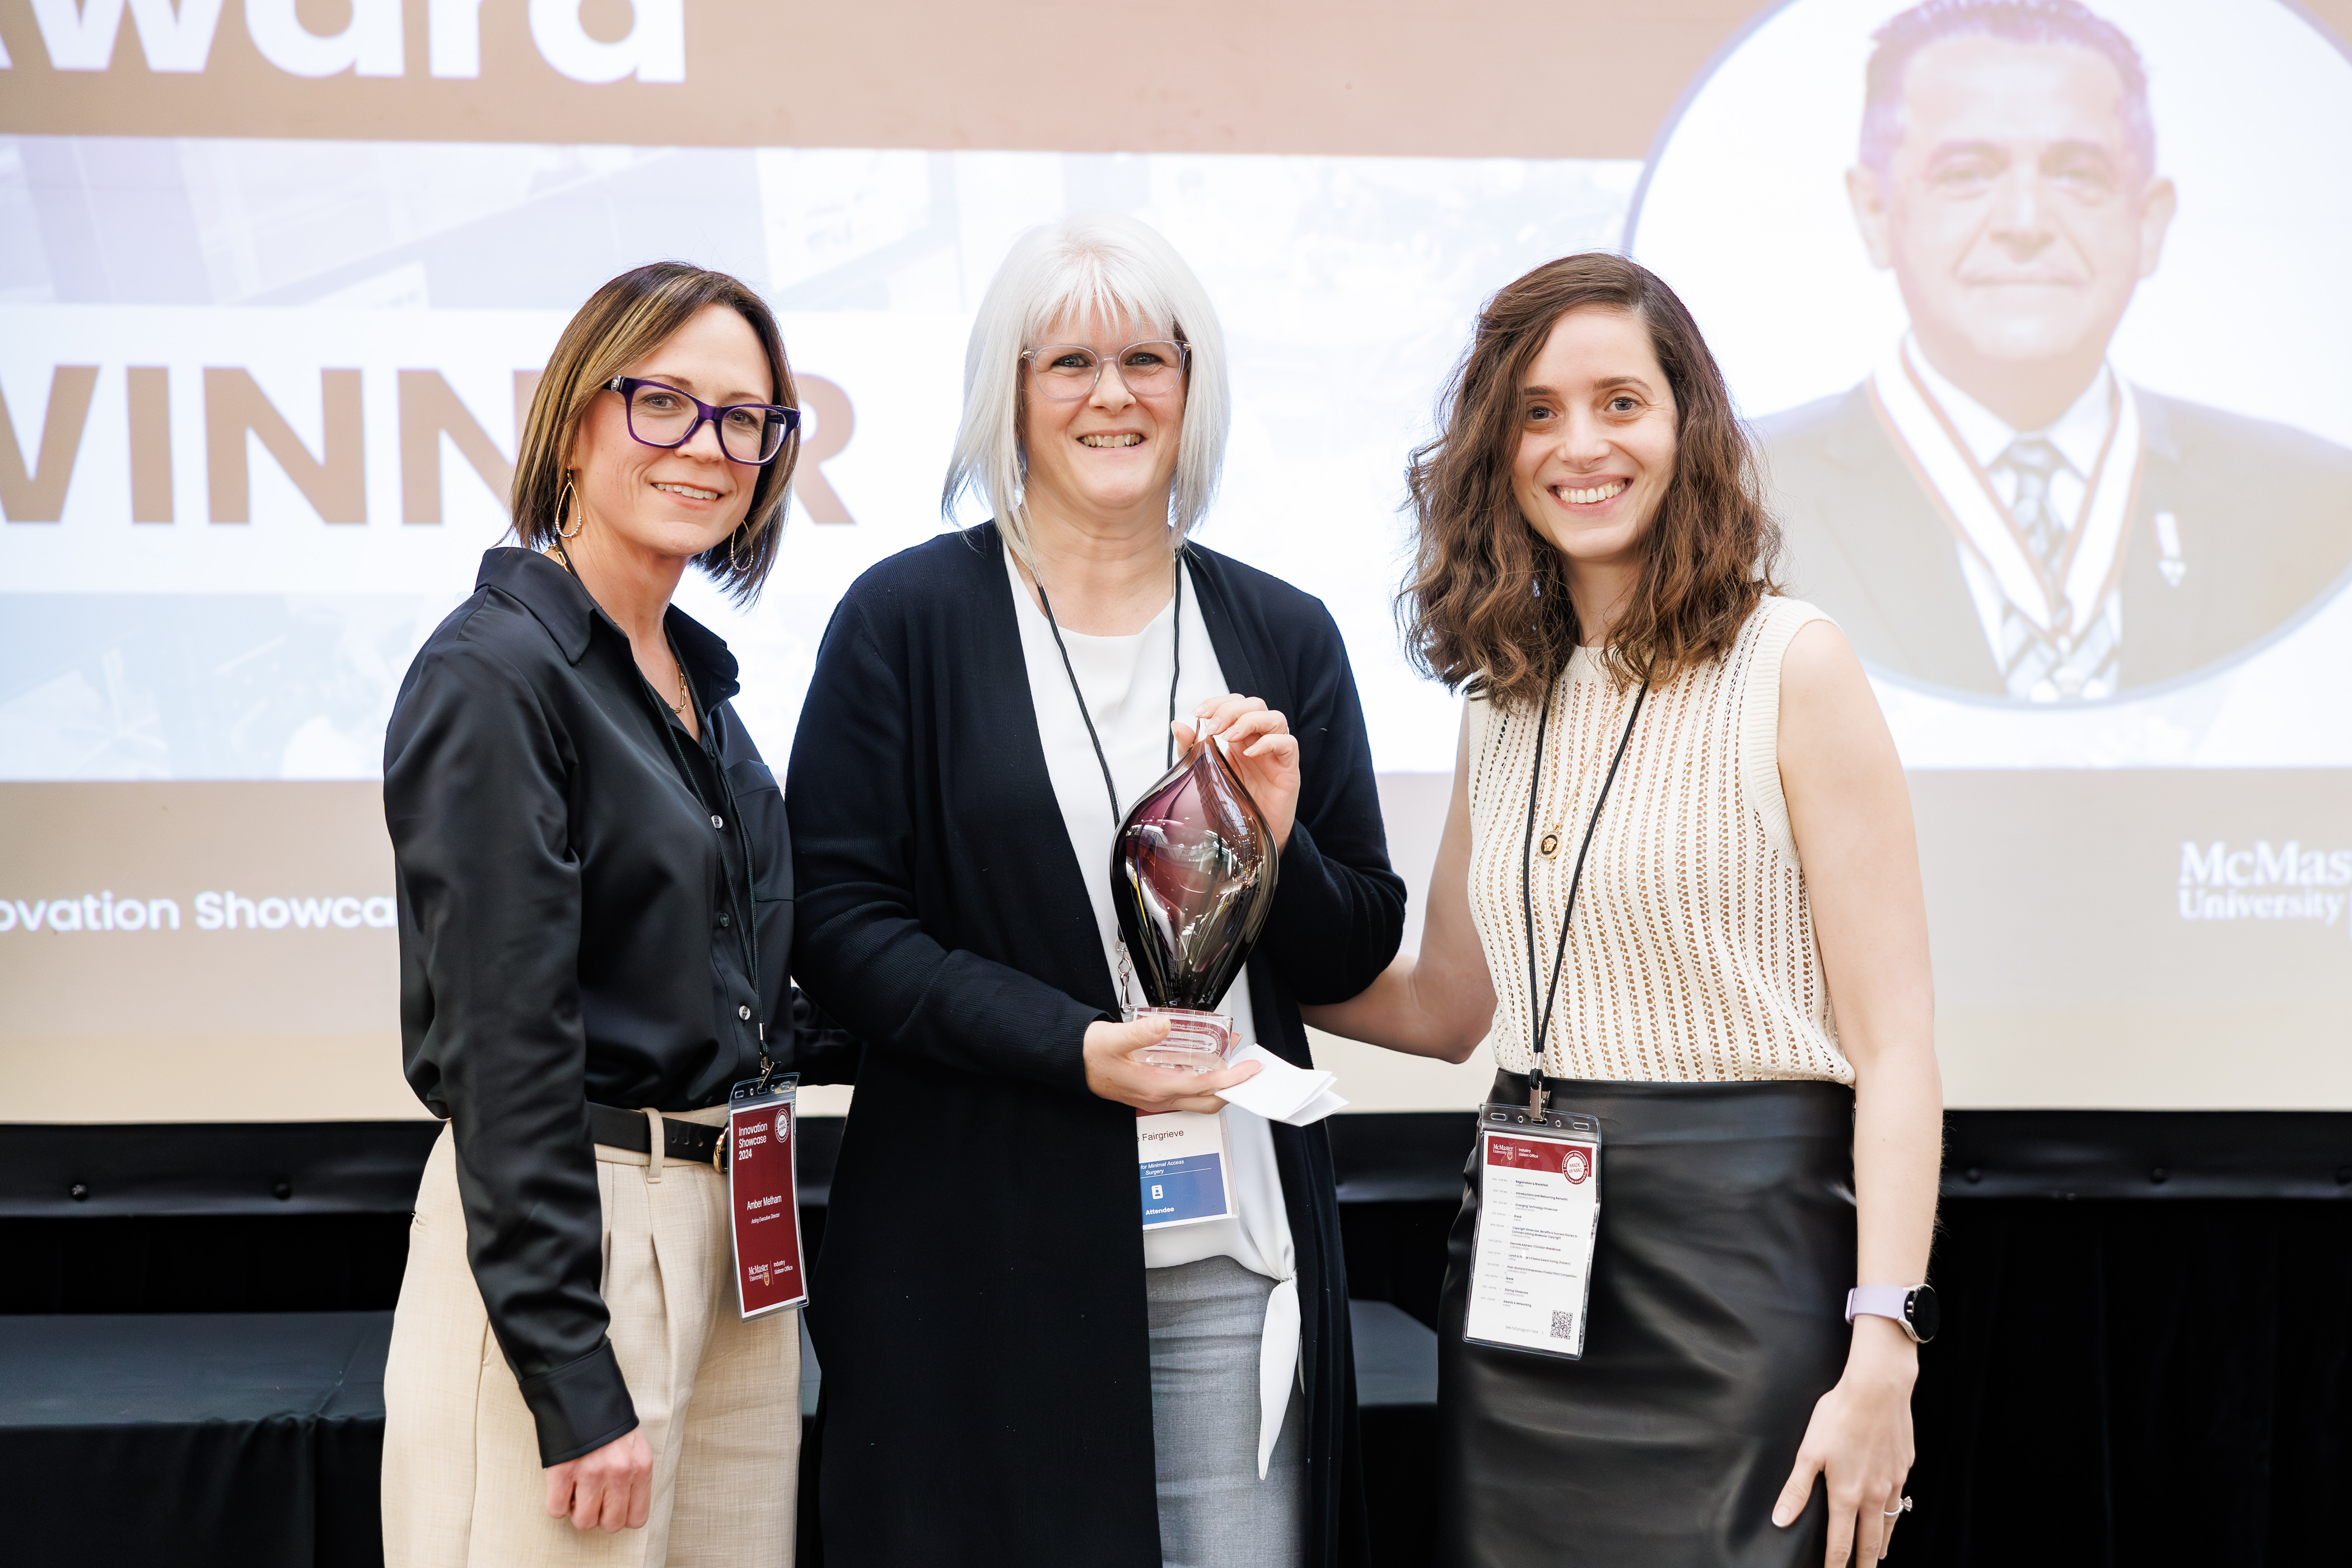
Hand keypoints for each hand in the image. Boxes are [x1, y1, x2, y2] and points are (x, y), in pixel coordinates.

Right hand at [543, 1429, 653, 1532]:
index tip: (611, 1505)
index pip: (638, 1517)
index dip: (621, 1516)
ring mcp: (591, 1472)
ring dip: (576, 1511)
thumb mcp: (633, 1444)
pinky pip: (556, 1510)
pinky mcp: (563, 1470)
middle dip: (599, 1516)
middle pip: (611, 1524)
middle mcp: (620, 1472)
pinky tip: (562, 1485)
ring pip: (584, 1522)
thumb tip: (625, 1510)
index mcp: (641, 1466)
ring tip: (576, 1489)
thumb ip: (634, 1475)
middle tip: (592, 1497)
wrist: (579, 1388)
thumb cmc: (607, 1420)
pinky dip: (556, 1503)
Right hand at [1083, 1014, 1261, 1112]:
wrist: (1074, 1061)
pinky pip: (1186, 1091)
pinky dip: (1202, 1079)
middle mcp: (1159, 1097)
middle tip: (1249, 1069)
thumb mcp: (1114, 1038)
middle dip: (1232, 1088)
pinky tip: (1205, 1061)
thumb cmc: (1092, 1053)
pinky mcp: (1153, 1091)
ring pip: (1197, 1098)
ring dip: (1218, 1082)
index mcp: (1155, 1087)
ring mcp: (1156, 1097)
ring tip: (1231, 1058)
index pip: (1204, 1086)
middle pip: (1207, 1101)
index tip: (1249, 1068)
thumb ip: (1141, 1032)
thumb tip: (1165, 1024)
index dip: (1231, 1078)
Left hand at [1173, 695, 1298, 850]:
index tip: (1198, 713)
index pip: (1235, 704)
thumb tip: (1178, 725)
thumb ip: (1191, 751)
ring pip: (1275, 718)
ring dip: (1249, 720)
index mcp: (1239, 739)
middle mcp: (1258, 742)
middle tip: (1212, 728)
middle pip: (1255, 705)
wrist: (1248, 841)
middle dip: (1231, 710)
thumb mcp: (1203, 777)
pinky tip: (1249, 754)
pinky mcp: (1289, 770)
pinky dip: (1269, 742)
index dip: (1218, 702)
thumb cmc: (1229, 808)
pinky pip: (1288, 744)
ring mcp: (1275, 754)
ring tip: (1229, 737)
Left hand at [1772, 1316, 1917, 1562]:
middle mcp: (1872, 1494)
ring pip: (1889, 1523)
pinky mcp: (1904, 1466)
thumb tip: (1780, 1519)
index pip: (1840, 1542)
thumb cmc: (1839, 1415)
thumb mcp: (1809, 1451)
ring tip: (1880, 1556)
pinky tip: (1891, 1510)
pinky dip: (1895, 1512)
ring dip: (1883, 1543)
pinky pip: (1900, 1497)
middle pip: (1871, 1542)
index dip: (1835, 1563)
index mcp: (1846, 1494)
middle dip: (1865, 1564)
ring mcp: (1892, 1482)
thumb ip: (1796, 1489)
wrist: (1877, 1390)